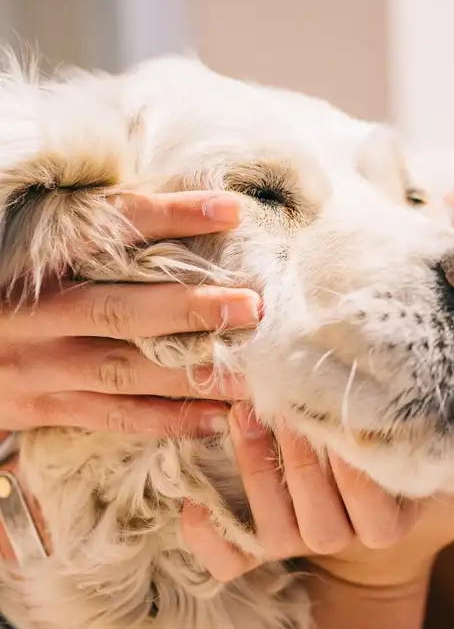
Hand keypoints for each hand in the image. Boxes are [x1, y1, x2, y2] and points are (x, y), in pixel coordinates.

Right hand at [0, 191, 258, 437]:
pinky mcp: (46, 407)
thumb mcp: (29, 253)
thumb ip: (92, 238)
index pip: (107, 227)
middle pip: (122, 310)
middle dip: (192, 310)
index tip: (231, 209)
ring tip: (254, 374)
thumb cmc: (4, 289)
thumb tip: (179, 207)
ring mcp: (40, 367)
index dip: (170, 216)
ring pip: (127, 371)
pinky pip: (118, 417)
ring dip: (195, 374)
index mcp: (33, 261)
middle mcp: (34, 315)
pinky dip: (172, 420)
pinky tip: (220, 417)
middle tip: (254, 306)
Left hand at [181, 403, 453, 587]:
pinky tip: (192, 507)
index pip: (373, 508)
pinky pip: (232, 560)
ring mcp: (300, 546)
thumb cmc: (417, 498)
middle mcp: (342, 539)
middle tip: (282, 400)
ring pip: (274, 526)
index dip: (354, 472)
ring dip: (255, 473)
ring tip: (244, 415)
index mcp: (387, 525)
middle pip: (316, 515)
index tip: (343, 422)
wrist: (377, 547)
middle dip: (297, 460)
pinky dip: (210, 541)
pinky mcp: (263, 548)